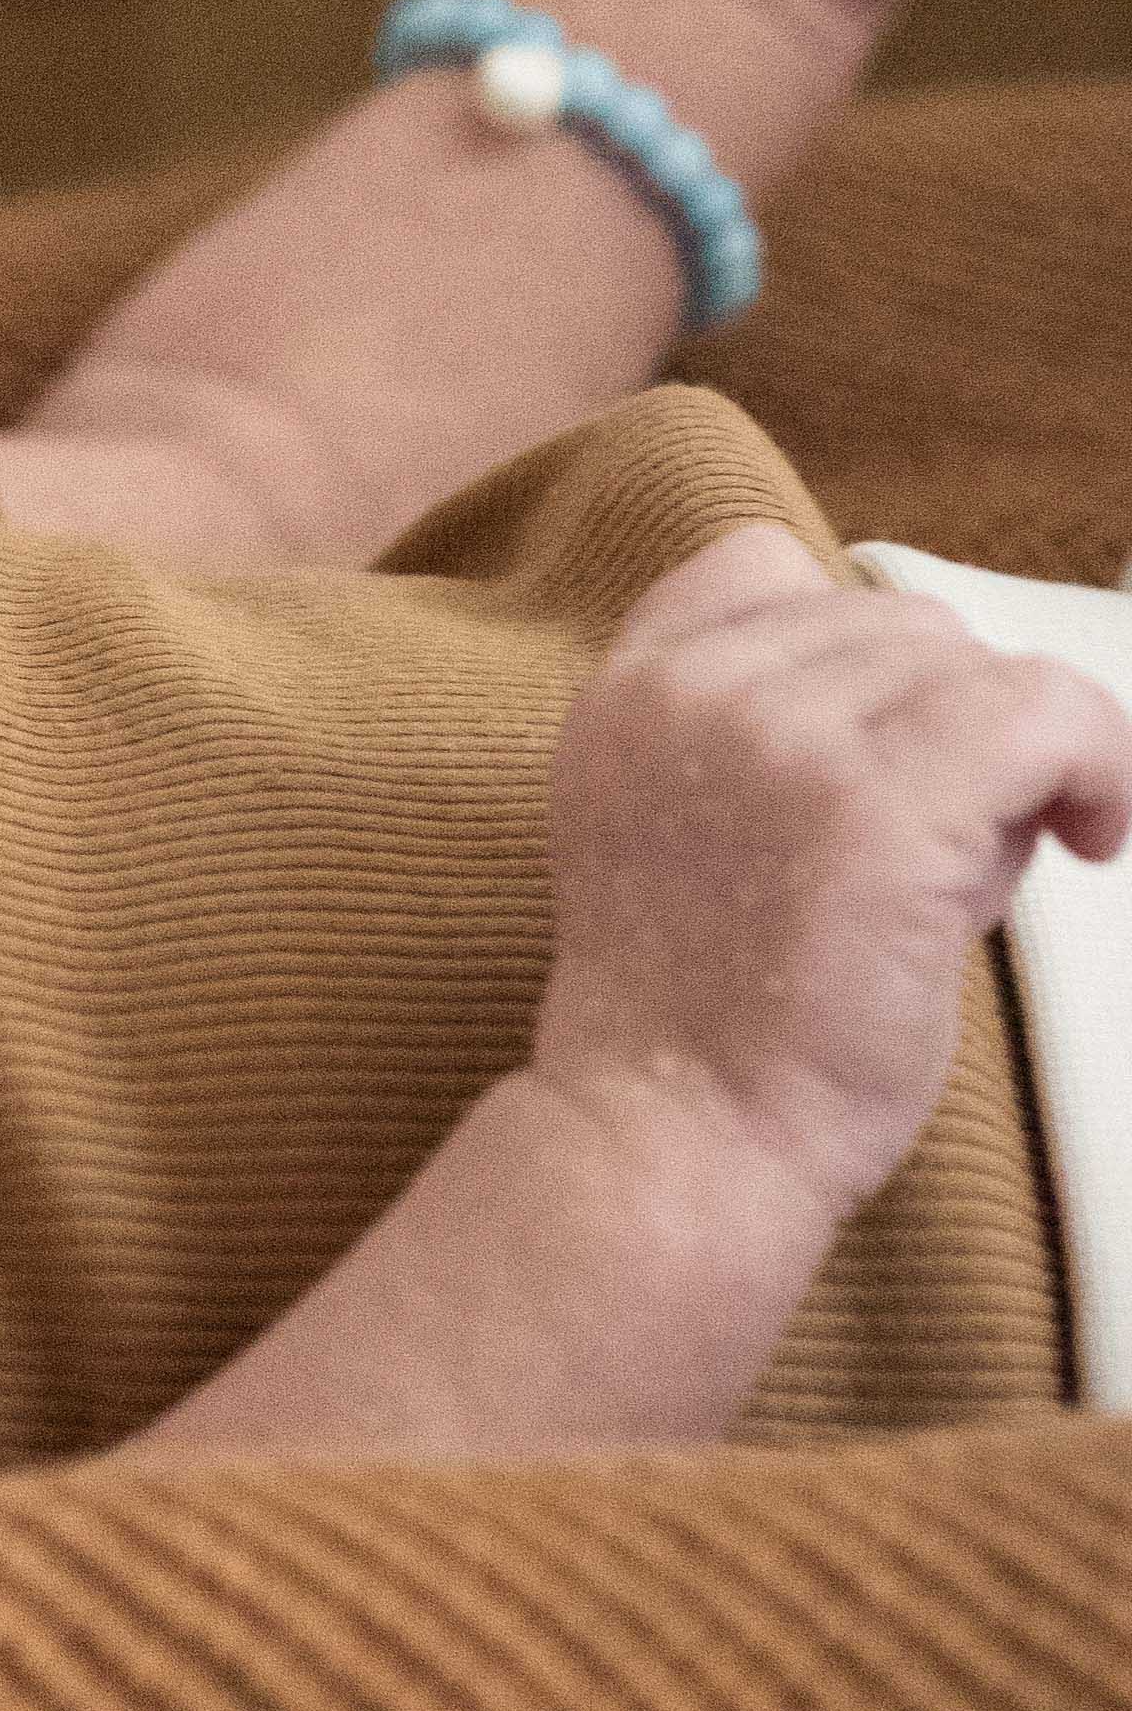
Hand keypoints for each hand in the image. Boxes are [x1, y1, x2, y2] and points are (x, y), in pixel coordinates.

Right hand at [535, 526, 1131, 1236]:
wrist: (676, 1144)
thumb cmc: (708, 1024)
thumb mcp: (671, 832)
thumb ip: (762, 738)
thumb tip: (957, 699)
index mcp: (626, 697)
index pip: (763, 566)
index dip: (849, 654)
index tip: (878, 757)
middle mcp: (691, 691)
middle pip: (894, 622)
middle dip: (939, 723)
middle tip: (938, 851)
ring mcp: (783, 736)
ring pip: (976, 666)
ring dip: (1012, 759)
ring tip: (980, 872)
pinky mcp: (883, 799)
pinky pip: (1050, 715)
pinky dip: (1099, 767)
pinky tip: (1092, 839)